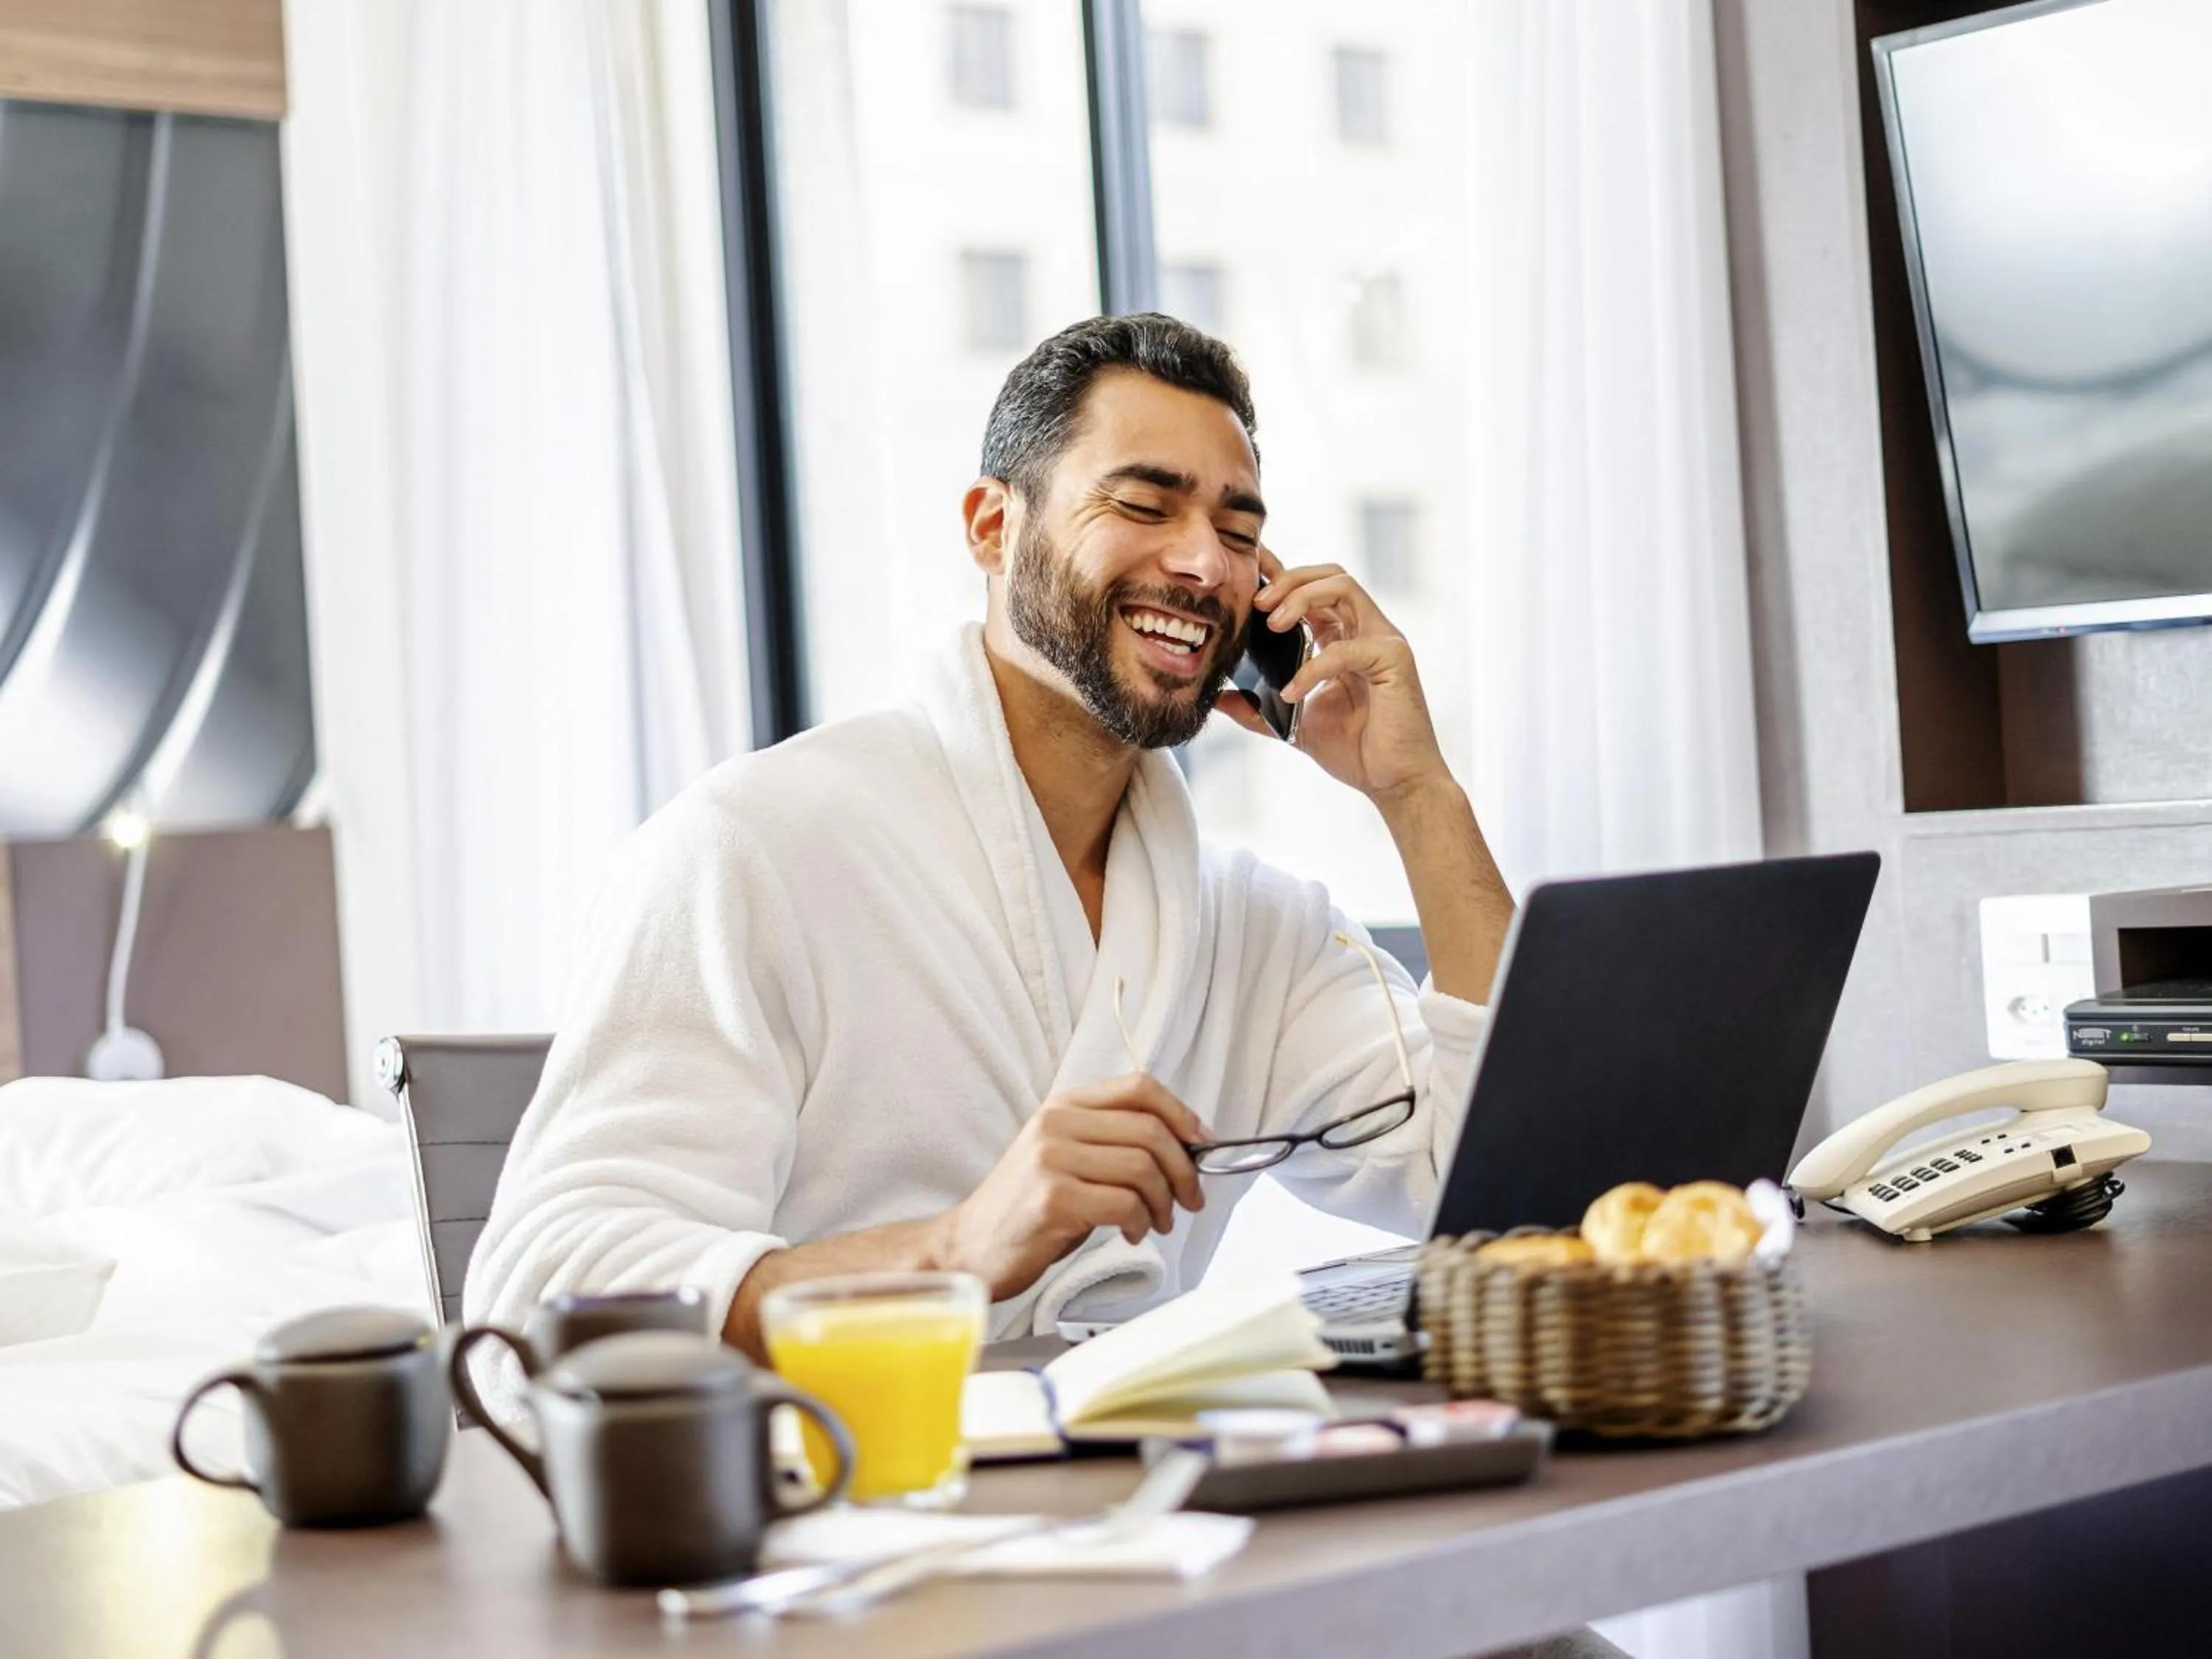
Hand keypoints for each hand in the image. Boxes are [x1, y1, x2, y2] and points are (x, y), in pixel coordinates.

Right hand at [934, 1076, 1207, 1301]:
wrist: (969, 1247)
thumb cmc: (1026, 1208)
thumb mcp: (1066, 1158)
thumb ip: (1113, 1142)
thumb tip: (1185, 1147)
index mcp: (1064, 1106)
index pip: (1139, 1087)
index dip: (1182, 1113)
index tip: (1201, 1144)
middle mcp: (1056, 1124)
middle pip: (1150, 1130)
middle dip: (1184, 1169)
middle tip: (1190, 1199)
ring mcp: (1051, 1159)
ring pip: (1143, 1168)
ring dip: (1165, 1202)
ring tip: (1157, 1222)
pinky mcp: (1053, 1199)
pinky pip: (1125, 1204)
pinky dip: (1142, 1223)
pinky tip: (1132, 1234)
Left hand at [1215, 545, 1450, 803]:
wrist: (1393, 782)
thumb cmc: (1355, 751)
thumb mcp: (1293, 725)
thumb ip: (1258, 709)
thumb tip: (1219, 699)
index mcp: (1342, 638)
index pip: (1313, 590)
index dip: (1282, 575)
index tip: (1248, 575)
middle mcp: (1365, 631)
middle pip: (1329, 575)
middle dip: (1289, 580)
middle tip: (1257, 605)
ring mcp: (1383, 641)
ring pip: (1343, 587)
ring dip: (1303, 598)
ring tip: (1274, 624)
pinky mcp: (1394, 660)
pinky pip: (1348, 648)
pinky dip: (1314, 666)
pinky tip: (1293, 691)